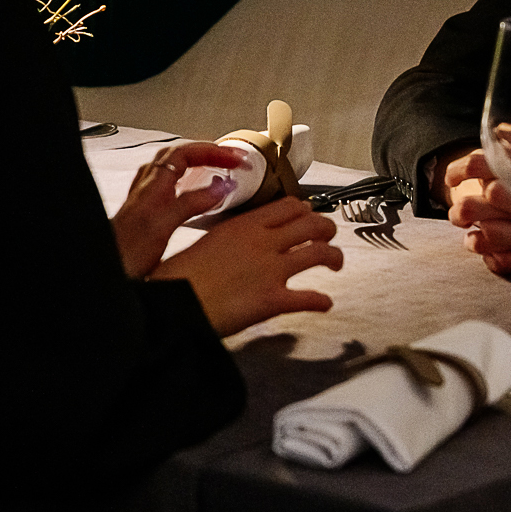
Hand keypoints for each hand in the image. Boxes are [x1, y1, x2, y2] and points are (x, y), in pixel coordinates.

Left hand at [113, 142, 251, 278]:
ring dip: (195, 163)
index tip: (236, 159)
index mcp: (153, 187)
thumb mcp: (163, 225)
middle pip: (179, 156)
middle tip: (231, 158)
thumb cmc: (126, 252)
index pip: (186, 153)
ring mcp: (145, 201)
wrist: (107, 271)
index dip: (213, 151)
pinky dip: (185, 183)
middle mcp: (147, 189)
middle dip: (208, 152)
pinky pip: (168, 187)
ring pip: (172, 170)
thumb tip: (220, 186)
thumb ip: (191, 203)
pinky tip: (190, 193)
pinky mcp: (146, 216)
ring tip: (215, 166)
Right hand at [151, 196, 342, 335]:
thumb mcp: (205, 243)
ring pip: (320, 253)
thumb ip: (229, 239)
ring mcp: (272, 270)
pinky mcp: (274, 300)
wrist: (174, 304)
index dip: (304, 210)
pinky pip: (310, 297)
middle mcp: (263, 242)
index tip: (308, 214)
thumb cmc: (179, 277)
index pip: (288, 206)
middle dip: (327, 229)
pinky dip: (321, 301)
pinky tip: (325, 303)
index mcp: (244, 226)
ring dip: (335, 257)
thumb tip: (236, 243)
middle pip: (312, 224)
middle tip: (328, 236)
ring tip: (336, 264)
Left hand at [444, 149, 510, 274]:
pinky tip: (488, 254)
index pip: (503, 170)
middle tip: (456, 201)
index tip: (459, 169)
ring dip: (481, 232)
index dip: (475, 168)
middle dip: (470, 203)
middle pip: (494, 207)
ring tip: (467, 229)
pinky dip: (500, 258)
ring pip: (502, 238)